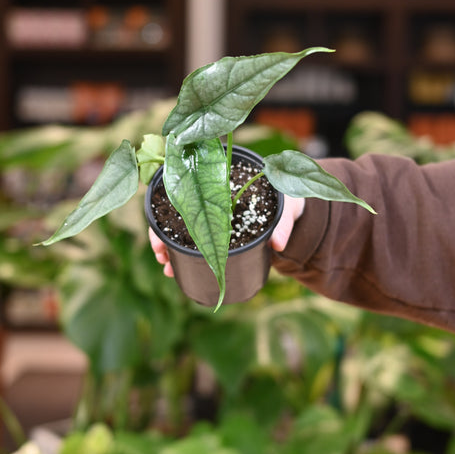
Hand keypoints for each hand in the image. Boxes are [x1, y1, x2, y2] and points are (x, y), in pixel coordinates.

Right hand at [148, 195, 304, 275]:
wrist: (293, 206)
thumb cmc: (287, 199)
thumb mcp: (288, 207)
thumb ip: (283, 224)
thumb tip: (277, 245)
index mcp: (224, 185)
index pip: (186, 193)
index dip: (167, 214)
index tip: (161, 236)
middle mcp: (212, 198)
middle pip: (177, 213)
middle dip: (163, 236)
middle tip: (161, 257)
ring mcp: (212, 213)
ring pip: (181, 227)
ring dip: (169, 247)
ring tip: (168, 268)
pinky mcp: (217, 229)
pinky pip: (194, 239)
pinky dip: (182, 252)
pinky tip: (175, 267)